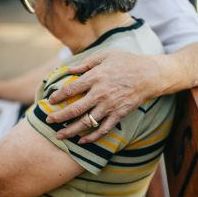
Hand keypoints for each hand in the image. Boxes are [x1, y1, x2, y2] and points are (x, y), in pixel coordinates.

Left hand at [46, 50, 162, 142]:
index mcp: (95, 77)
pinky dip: (92, 137)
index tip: (50, 101)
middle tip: (48, 121)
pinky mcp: (119, 115)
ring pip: (87, 122)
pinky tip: (82, 141)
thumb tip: (68, 69)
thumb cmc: (127, 62)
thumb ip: (86, 63)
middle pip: (75, 109)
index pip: (71, 89)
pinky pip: (103, 129)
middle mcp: (100, 94)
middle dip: (59, 117)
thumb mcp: (105, 55)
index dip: (58, 96)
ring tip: (59, 135)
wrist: (149, 75)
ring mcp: (110, 106)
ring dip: (71, 131)